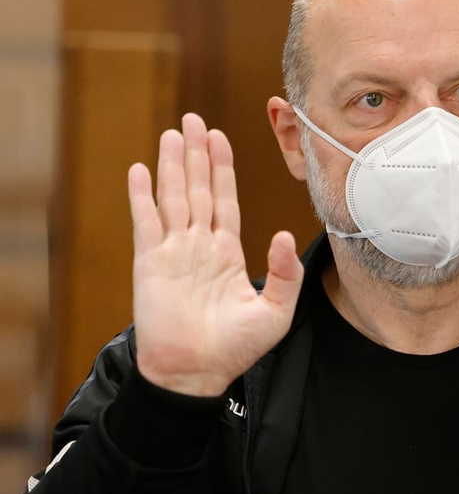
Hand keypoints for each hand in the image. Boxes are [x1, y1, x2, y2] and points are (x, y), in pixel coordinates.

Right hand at [128, 113, 303, 396]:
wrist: (196, 373)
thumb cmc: (235, 349)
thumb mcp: (275, 312)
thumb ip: (283, 273)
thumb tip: (281, 234)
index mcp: (226, 253)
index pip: (224, 200)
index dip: (223, 168)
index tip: (220, 138)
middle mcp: (198, 246)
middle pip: (198, 189)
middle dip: (197, 154)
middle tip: (193, 119)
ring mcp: (173, 252)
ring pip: (173, 197)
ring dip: (173, 165)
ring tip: (173, 133)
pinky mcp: (150, 263)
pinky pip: (145, 222)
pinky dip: (142, 195)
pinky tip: (139, 170)